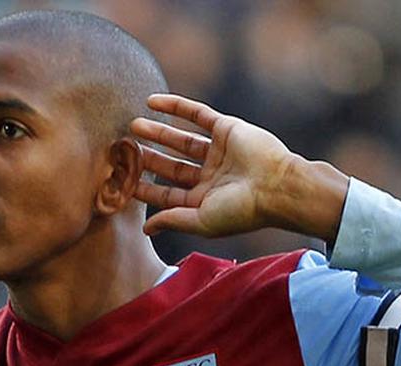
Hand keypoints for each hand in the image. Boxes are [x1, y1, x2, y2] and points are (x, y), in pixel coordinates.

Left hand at [131, 94, 347, 241]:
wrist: (278, 186)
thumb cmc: (242, 211)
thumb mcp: (201, 220)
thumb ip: (172, 220)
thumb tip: (146, 228)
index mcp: (206, 201)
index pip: (168, 195)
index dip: (145, 189)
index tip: (122, 183)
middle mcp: (212, 176)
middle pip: (172, 166)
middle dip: (148, 159)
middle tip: (124, 150)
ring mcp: (219, 152)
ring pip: (181, 140)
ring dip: (157, 132)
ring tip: (133, 126)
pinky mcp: (227, 129)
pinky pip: (197, 114)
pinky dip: (175, 106)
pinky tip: (152, 102)